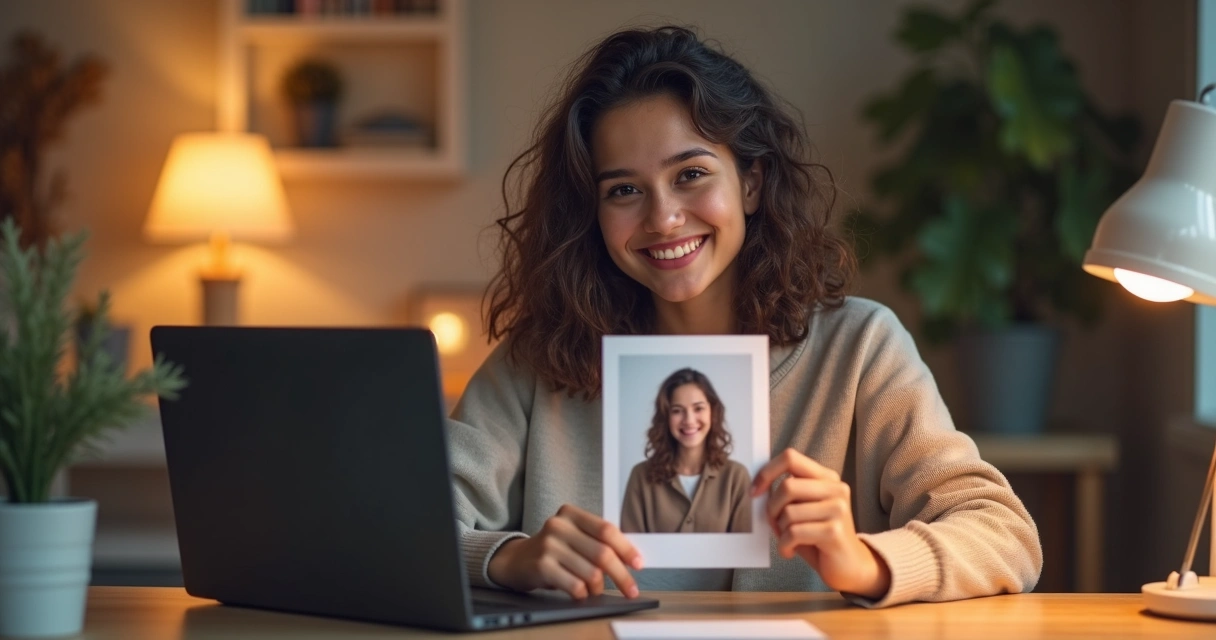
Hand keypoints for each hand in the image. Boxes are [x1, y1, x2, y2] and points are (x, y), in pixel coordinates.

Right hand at [487, 504, 644, 599]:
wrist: (515, 560)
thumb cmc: (553, 549)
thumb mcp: (573, 536)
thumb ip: (597, 541)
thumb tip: (631, 559)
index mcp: (571, 513)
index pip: (606, 530)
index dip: (626, 548)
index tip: (639, 564)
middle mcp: (559, 525)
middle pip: (602, 553)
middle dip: (621, 575)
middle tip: (631, 589)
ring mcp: (548, 545)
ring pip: (591, 572)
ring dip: (598, 587)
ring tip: (595, 589)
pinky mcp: (541, 566)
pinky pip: (575, 585)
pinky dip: (583, 593)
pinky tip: (580, 592)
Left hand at [751, 449, 890, 599]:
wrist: (849, 567)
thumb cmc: (818, 537)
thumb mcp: (804, 509)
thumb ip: (788, 494)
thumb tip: (757, 488)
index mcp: (827, 478)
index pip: (790, 458)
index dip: (767, 472)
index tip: (755, 491)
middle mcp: (836, 489)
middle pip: (787, 486)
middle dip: (772, 509)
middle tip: (774, 525)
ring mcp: (838, 509)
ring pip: (788, 512)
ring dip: (780, 530)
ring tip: (787, 539)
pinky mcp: (834, 532)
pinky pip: (794, 533)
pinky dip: (784, 545)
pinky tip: (789, 551)